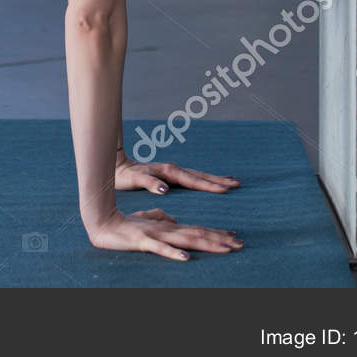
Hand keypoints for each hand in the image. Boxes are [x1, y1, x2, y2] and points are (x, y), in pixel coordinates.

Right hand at [87, 208, 242, 260]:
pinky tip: (187, 259)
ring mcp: (156, 235)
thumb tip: (173, 218)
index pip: (197, 229)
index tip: (235, 237)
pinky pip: (160, 249)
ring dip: (207, 245)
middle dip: (220, 239)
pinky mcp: (142, 241)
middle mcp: (167, 229)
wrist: (101, 222)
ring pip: (186, 240)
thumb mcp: (146, 220)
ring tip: (226, 249)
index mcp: (169, 226)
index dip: (217, 233)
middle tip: (241, 243)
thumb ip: (160, 217)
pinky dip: (174, 254)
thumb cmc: (124, 223)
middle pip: (198, 234)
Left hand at [115, 156, 239, 195]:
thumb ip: (150, 184)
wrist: (118, 167)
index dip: (209, 186)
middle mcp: (174, 170)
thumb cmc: (126, 176)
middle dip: (219, 180)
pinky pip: (193, 178)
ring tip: (231, 182)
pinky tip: (209, 182)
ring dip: (215, 179)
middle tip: (237, 184)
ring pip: (199, 176)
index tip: (225, 189)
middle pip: (201, 176)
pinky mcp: (171, 175)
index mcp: (169, 172)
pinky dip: (205, 180)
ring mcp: (173, 172)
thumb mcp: (136, 180)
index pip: (193, 181)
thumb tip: (165, 189)